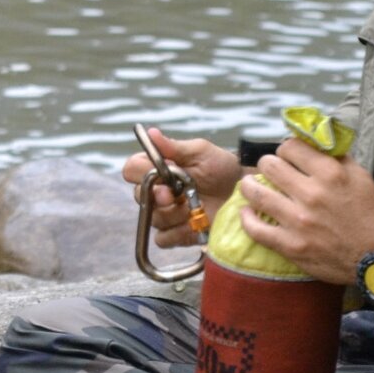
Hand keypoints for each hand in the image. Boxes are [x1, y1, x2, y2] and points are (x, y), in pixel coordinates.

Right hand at [122, 128, 240, 248]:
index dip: (140, 172)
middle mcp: (156, 192)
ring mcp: (165, 215)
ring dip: (173, 213)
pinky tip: (193, 223)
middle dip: (157, 196)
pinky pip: (163, 239)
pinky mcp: (176, 235)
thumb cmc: (222, 167)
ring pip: (152, 218)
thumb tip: (151, 133)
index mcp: (157, 168)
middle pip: (138, 196)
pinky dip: (177, 233)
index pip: (131, 169)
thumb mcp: (200, 152)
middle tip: (175, 193)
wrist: (242, 192)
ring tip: (194, 205)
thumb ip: (174, 147)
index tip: (161, 171)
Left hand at [237, 138, 373, 283]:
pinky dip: (246, 218)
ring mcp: (298, 220)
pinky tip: (247, 212)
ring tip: (248, 185)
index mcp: (330, 173)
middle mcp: (311, 193)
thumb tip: (312, 141)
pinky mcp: (290, 245)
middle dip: (268, 165)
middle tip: (270, 171)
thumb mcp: (360, 176)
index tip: (287, 156)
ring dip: (249, 186)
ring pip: (255, 193)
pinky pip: (255, 229)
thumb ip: (335, 157)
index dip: (287, 149)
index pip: (290, 146)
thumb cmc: (369, 213)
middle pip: (269, 165)